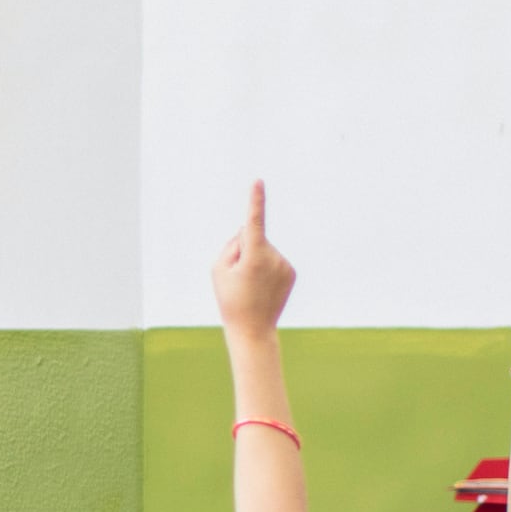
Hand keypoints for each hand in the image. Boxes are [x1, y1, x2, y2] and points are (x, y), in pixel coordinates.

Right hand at [209, 182, 296, 333]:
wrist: (253, 330)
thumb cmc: (231, 299)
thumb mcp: (219, 269)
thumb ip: (231, 244)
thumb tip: (248, 231)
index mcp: (255, 255)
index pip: (254, 221)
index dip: (255, 200)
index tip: (258, 181)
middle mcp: (274, 256)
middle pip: (253, 239)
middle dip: (243, 251)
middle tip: (239, 280)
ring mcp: (285, 264)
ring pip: (264, 250)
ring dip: (255, 262)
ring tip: (251, 286)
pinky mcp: (291, 272)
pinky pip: (274, 260)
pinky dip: (266, 269)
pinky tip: (263, 287)